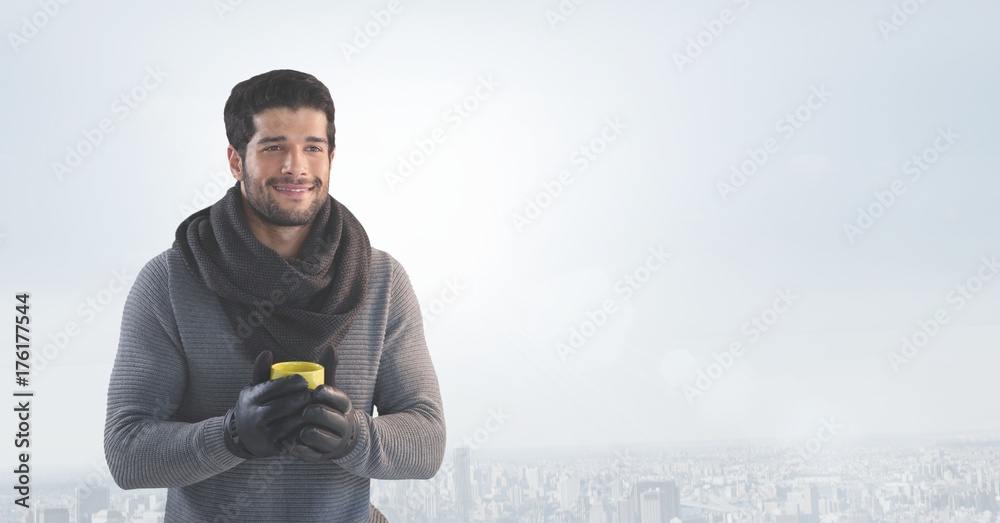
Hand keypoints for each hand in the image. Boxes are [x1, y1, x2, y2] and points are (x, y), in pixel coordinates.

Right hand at [223, 351, 313, 458]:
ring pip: (289, 423)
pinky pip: (290, 438)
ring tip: (319, 408)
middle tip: (317, 394)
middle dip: (303, 399)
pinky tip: (314, 425)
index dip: (292, 383)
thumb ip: (261, 370)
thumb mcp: (254, 388)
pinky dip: (303, 431)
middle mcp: (253, 415)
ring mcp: (261, 433)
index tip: (305, 381)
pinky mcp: (270, 447)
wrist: (241, 436)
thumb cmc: (255, 405)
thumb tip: (267, 352)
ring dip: (306, 415)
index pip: (274, 387)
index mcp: (250, 397)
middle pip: (283, 405)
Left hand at [288, 345, 358, 461]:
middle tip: (302, 410)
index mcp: (344, 405)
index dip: (328, 394)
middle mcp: (342, 423)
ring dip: (307, 433)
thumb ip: (327, 369)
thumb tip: (331, 346)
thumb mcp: (328, 389)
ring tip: (292, 428)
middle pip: (330, 418)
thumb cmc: (327, 406)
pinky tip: (287, 444)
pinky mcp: (323, 456)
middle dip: (315, 413)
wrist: (338, 436)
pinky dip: (300, 450)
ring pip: (322, 438)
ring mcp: (334, 441)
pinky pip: (312, 454)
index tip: (316, 390)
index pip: (340, 398)